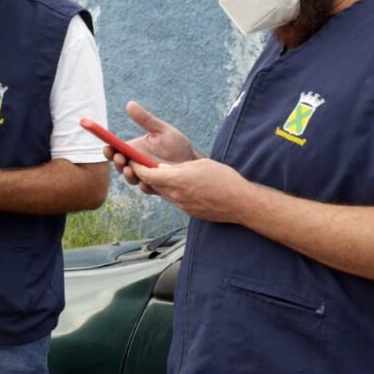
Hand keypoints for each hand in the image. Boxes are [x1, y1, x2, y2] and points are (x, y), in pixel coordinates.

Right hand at [106, 101, 198, 185]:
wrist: (193, 160)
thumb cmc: (176, 144)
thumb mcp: (160, 129)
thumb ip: (145, 119)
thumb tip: (130, 104)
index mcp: (134, 150)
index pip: (116, 150)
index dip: (109, 150)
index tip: (108, 146)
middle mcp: (136, 164)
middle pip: (119, 165)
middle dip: (117, 162)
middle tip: (120, 157)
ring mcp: (145, 175)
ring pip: (131, 178)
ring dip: (128, 175)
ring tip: (130, 169)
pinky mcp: (155, 185)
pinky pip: (147, 187)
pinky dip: (144, 185)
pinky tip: (146, 181)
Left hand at [131, 158, 251, 222]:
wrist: (240, 203)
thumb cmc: (223, 180)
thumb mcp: (199, 165)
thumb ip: (177, 167)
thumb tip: (161, 169)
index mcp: (177, 180)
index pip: (147, 176)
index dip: (137, 168)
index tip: (133, 162)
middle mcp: (176, 195)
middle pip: (153, 186)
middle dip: (147, 176)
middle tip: (145, 166)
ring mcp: (182, 206)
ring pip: (164, 193)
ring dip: (161, 185)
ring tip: (167, 175)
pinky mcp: (189, 212)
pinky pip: (176, 200)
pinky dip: (174, 192)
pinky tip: (184, 186)